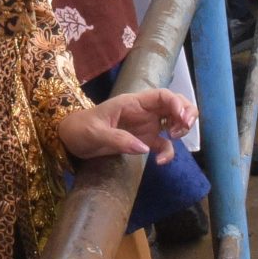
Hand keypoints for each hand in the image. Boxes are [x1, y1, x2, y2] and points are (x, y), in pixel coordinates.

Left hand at [58, 88, 196, 161]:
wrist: (71, 140)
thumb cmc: (80, 129)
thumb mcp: (95, 132)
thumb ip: (118, 139)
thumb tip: (144, 148)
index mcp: (133, 102)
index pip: (162, 95)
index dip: (176, 102)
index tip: (180, 118)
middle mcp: (144, 111)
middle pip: (175, 104)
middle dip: (186, 113)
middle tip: (182, 129)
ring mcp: (146, 126)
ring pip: (174, 121)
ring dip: (182, 128)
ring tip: (174, 138)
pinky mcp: (144, 141)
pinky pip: (164, 145)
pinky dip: (168, 152)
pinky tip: (160, 162)